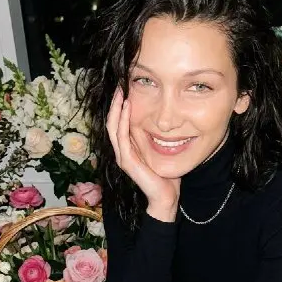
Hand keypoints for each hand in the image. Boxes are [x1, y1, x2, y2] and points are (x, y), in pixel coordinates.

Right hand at [107, 89, 179, 218]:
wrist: (166, 198)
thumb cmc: (167, 176)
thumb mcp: (163, 150)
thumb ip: (160, 137)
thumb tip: (168, 120)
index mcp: (129, 147)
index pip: (120, 121)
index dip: (120, 104)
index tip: (126, 86)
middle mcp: (122, 150)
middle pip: (113, 121)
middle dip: (116, 102)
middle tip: (120, 83)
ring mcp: (122, 156)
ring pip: (114, 126)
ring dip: (117, 108)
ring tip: (121, 91)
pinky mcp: (126, 161)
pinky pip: (122, 137)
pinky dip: (123, 121)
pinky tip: (128, 107)